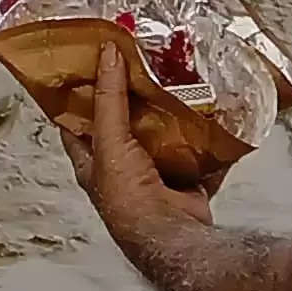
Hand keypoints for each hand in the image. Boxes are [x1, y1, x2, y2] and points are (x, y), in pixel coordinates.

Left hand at [54, 41, 218, 235]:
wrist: (173, 236)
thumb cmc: (128, 197)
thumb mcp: (108, 140)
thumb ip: (108, 98)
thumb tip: (106, 54)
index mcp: (92, 163)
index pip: (76, 122)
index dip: (78, 95)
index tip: (88, 65)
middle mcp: (121, 170)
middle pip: (124, 125)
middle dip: (134, 100)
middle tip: (144, 67)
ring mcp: (155, 177)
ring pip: (162, 138)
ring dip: (172, 117)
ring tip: (180, 83)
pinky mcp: (186, 184)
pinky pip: (199, 157)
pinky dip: (208, 142)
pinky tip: (215, 118)